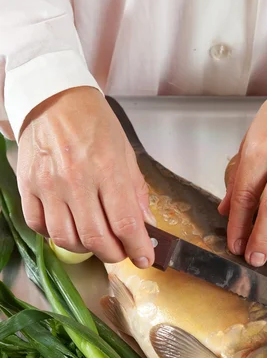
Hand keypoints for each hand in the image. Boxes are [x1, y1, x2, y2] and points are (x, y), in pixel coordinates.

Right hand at [17, 86, 154, 266]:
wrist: (55, 99)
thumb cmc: (95, 124)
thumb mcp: (126, 153)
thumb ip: (136, 192)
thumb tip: (146, 225)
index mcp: (107, 169)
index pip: (126, 223)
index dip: (137, 248)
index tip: (144, 259)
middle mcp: (77, 180)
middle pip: (96, 238)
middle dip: (114, 254)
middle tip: (121, 252)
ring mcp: (49, 185)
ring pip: (66, 239)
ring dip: (86, 249)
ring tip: (96, 241)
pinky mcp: (28, 186)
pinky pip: (38, 226)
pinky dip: (56, 236)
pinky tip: (69, 228)